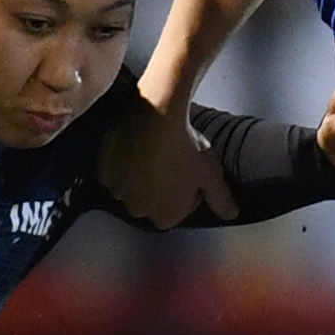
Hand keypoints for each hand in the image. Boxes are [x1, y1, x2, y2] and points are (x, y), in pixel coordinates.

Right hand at [97, 95, 232, 225]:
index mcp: (165, 217)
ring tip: (156, 153)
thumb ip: (222, 200)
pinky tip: (137, 147)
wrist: (157, 116)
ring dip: (141, 176)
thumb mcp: (212, 175)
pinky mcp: (104, 169)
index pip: (178, 211)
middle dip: (162, 188)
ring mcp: (118, 191)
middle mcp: (138, 210)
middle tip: (174, 162)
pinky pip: (115, 172)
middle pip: (152, 202)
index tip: (193, 175)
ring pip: (132, 188)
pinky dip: (123, 163)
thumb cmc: (187, 148)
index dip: (187, 193)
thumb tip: (231, 214)